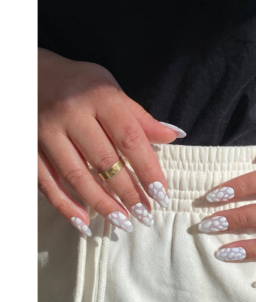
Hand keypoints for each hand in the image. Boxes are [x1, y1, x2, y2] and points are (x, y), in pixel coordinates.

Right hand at [37, 48, 184, 234]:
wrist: (32, 72)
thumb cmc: (81, 84)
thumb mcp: (113, 91)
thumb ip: (141, 118)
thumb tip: (174, 135)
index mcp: (100, 97)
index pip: (130, 139)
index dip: (148, 170)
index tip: (161, 195)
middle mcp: (72, 114)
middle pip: (105, 162)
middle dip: (128, 193)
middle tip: (145, 215)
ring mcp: (46, 132)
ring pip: (76, 176)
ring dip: (101, 204)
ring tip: (123, 223)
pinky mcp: (29, 147)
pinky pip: (46, 182)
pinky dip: (65, 205)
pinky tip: (84, 223)